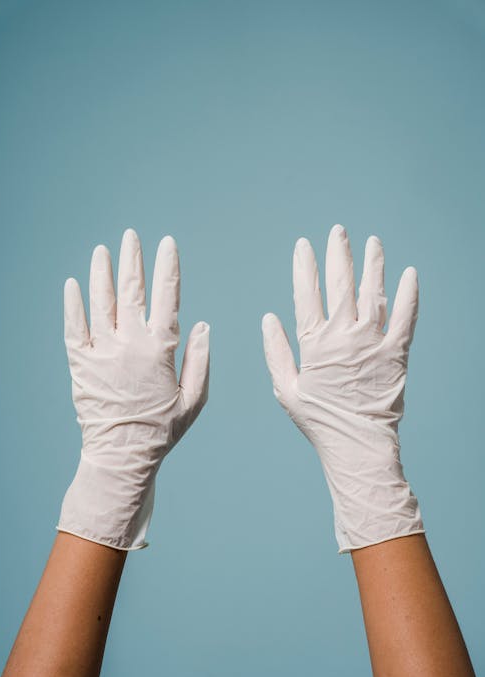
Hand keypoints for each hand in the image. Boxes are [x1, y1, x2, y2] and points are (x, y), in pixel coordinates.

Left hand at [58, 229, 209, 549]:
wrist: (121, 456)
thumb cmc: (162, 430)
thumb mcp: (194, 400)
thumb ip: (199, 360)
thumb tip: (202, 325)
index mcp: (160, 349)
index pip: (167, 297)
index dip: (168, 267)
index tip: (167, 244)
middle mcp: (129, 343)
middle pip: (131, 290)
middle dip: (133, 259)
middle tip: (131, 236)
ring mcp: (101, 351)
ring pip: (101, 302)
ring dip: (102, 273)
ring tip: (103, 250)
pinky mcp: (79, 363)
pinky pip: (73, 327)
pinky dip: (72, 304)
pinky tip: (72, 284)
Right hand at [262, 224, 423, 552]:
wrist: (358, 444)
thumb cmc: (319, 421)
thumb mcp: (286, 389)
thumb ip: (276, 351)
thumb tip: (268, 319)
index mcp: (315, 343)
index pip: (307, 294)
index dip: (304, 266)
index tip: (303, 245)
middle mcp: (344, 335)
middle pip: (340, 284)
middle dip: (338, 254)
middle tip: (338, 231)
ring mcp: (373, 342)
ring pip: (373, 292)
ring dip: (372, 265)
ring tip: (372, 243)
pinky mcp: (397, 352)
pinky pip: (406, 317)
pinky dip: (409, 295)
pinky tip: (410, 274)